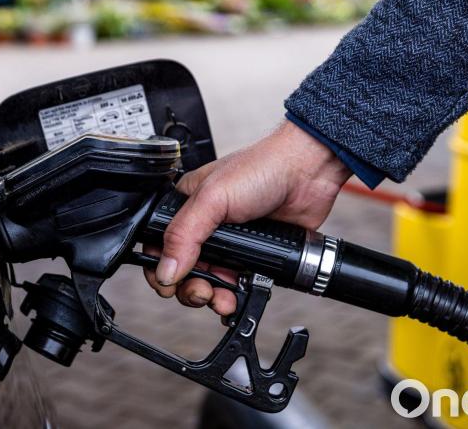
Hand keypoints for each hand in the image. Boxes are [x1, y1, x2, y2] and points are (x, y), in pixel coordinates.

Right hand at [142, 120, 351, 315]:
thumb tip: (166, 269)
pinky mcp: (252, 257)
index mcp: (187, 207)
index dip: (160, 269)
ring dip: (210, 297)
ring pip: (209, 282)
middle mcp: (205, 227)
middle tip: (201, 292)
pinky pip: (235, 285)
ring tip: (220, 299)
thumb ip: (185, 235)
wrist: (307, 174)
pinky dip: (233, 296)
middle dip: (188, 288)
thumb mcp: (213, 198)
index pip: (159, 244)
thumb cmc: (262, 168)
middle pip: (183, 271)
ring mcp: (229, 244)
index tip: (168, 285)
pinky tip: (236, 298)